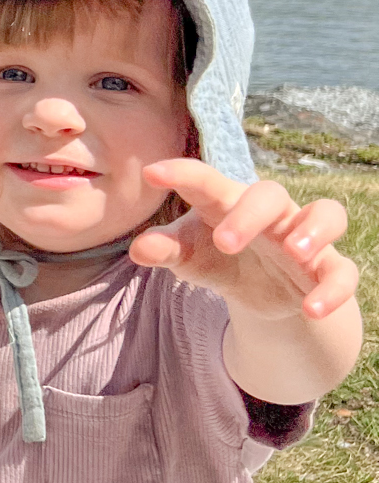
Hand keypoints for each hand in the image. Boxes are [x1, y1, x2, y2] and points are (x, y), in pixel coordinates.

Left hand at [131, 159, 358, 322]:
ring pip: (327, 214)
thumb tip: (139, 248)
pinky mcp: (326, 268)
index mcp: (229, 203)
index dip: (183, 174)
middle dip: (250, 215)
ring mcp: (304, 238)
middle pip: (270, 194)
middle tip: (226, 242)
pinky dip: (333, 289)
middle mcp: (271, 213)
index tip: (152, 173)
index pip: (208, 181)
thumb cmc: (220, 258)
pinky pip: (343, 271)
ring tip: (295, 253)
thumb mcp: (191, 257)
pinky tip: (312, 309)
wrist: (262, 291)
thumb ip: (167, 250)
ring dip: (315, 230)